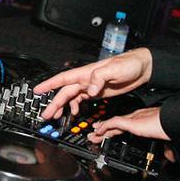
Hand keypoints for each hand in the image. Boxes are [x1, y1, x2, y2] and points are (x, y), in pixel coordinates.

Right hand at [35, 48, 152, 119]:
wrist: (142, 68)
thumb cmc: (129, 63)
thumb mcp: (114, 69)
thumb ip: (99, 79)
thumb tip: (89, 91)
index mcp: (86, 73)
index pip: (63, 78)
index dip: (49, 84)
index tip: (37, 90)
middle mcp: (86, 80)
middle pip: (65, 92)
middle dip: (54, 104)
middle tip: (46, 115)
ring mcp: (91, 86)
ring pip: (72, 97)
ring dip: (63, 107)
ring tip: (56, 117)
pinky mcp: (98, 92)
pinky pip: (82, 100)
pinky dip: (75, 107)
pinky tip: (74, 113)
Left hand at [87, 107, 168, 142]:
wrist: (176, 121)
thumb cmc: (173, 127)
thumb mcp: (168, 140)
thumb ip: (166, 149)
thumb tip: (170, 159)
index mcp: (144, 120)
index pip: (125, 124)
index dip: (115, 129)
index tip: (108, 133)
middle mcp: (137, 117)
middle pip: (116, 124)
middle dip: (104, 130)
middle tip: (95, 134)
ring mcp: (134, 118)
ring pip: (112, 123)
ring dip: (101, 130)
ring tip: (92, 135)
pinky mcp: (132, 121)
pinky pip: (114, 123)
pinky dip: (105, 126)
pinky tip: (98, 130)